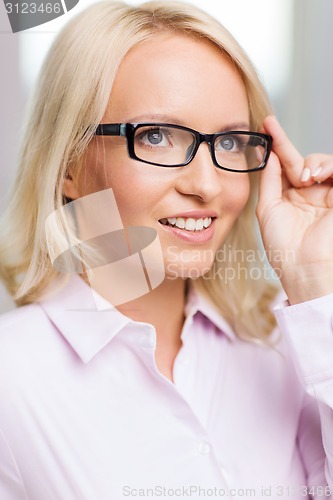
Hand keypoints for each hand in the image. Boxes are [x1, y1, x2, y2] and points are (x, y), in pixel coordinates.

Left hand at [256, 115, 332, 303]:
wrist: (304, 268)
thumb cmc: (284, 246)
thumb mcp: (268, 209)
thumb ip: (270, 180)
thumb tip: (270, 155)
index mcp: (292, 198)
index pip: (286, 164)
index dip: (278, 143)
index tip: (266, 123)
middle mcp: (311, 194)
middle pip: (305, 160)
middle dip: (293, 153)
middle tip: (286, 156)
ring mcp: (328, 196)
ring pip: (324, 163)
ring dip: (315, 163)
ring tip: (306, 179)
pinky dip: (329, 167)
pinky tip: (317, 177)